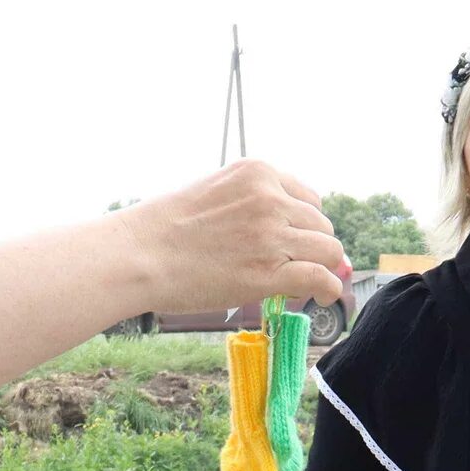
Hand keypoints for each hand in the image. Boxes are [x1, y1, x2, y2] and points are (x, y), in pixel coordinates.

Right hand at [127, 161, 350, 316]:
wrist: (139, 253)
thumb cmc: (164, 227)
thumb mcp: (214, 191)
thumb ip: (249, 203)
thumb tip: (279, 230)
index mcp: (258, 173)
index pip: (307, 198)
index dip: (304, 224)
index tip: (293, 241)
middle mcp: (270, 199)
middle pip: (321, 224)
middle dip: (312, 245)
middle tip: (294, 265)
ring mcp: (272, 235)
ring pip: (328, 249)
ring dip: (323, 266)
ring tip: (310, 282)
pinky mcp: (269, 272)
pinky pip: (321, 277)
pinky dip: (330, 289)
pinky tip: (326, 297)